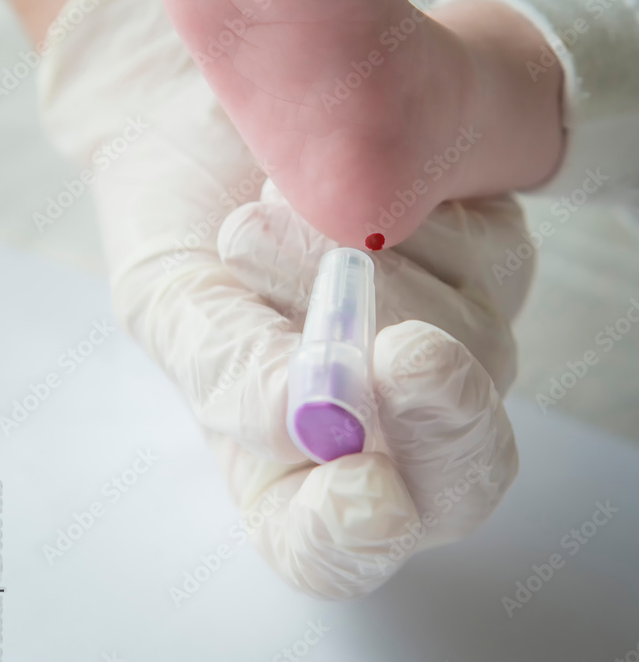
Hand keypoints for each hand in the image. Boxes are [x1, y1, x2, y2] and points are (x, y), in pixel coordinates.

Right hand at [39, 0, 532, 597]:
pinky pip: (485, 258)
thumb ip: (226, 368)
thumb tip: (300, 420)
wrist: (216, 112)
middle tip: (402, 356)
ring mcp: (450, 344)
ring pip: (473, 349)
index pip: (335, 548)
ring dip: (364, 271)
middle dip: (438, 422)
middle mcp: (388, 422)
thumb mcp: (170, 298)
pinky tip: (345, 188)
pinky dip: (411, 218)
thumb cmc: (179, 217)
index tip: (358, 484)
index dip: (353, 536)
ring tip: (274, 205)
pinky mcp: (491, 261)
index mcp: (292, 462)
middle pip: (459, 476)